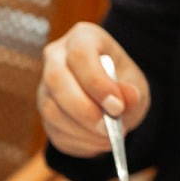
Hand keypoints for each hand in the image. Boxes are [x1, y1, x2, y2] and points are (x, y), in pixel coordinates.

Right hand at [38, 22, 149, 157]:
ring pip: (52, 110)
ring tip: (108, 138)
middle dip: (83, 110)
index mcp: (82, 38)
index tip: (117, 107)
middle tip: (108, 130)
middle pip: (57, 80)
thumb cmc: (122, 84)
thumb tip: (124, 99)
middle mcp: (56, 57)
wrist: (110, 99)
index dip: (97, 83)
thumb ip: (132, 92)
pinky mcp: (44, 112)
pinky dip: (78, 142)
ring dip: (82, 130)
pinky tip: (97, 142)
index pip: (80, 55)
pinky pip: (54, 130)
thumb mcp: (135, 84)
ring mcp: (45, 85)